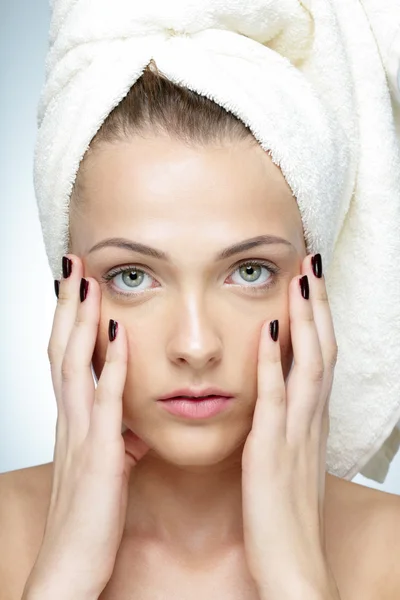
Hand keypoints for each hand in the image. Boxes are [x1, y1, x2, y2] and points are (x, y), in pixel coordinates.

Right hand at [23, 255, 149, 599]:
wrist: (72, 566)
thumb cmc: (89, 518)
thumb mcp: (102, 468)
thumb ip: (113, 439)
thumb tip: (129, 424)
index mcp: (74, 422)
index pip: (67, 358)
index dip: (70, 320)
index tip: (78, 285)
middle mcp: (71, 421)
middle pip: (63, 350)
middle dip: (68, 306)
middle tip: (74, 267)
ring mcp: (82, 436)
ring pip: (75, 367)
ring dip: (81, 323)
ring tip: (87, 285)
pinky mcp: (100, 457)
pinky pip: (104, 405)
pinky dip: (109, 369)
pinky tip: (116, 341)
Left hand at [241, 253, 339, 598]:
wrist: (294, 565)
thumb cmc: (285, 514)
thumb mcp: (289, 461)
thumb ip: (285, 427)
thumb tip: (278, 398)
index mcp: (311, 422)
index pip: (321, 358)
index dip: (318, 319)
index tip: (310, 284)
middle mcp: (310, 421)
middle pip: (322, 350)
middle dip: (318, 305)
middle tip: (311, 263)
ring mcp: (295, 433)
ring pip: (308, 365)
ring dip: (305, 320)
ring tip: (301, 279)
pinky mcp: (273, 451)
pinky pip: (276, 399)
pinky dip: (274, 363)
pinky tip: (270, 332)